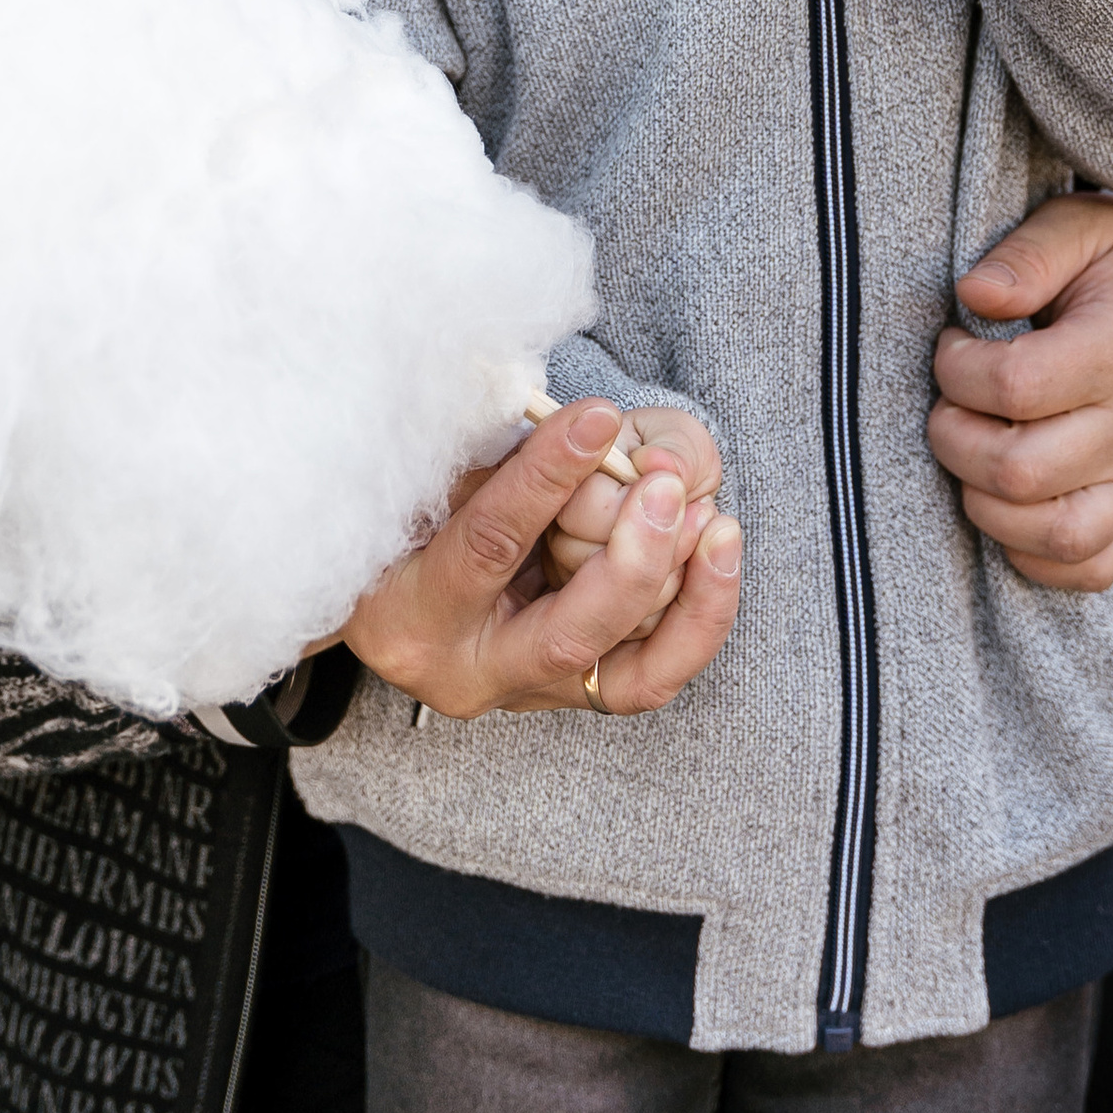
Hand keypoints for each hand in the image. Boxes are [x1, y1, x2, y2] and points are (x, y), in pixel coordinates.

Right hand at [345, 402, 742, 714]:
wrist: (395, 591)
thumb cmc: (410, 513)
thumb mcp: (432, 477)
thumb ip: (493, 457)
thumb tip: (581, 422)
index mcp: (409, 614)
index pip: (489, 544)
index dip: (547, 477)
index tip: (597, 418)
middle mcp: (466, 673)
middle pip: (569, 635)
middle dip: (632, 559)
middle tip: (667, 486)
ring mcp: (526, 694)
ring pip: (628, 674)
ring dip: (682, 591)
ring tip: (713, 521)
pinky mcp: (575, 695)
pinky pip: (653, 673)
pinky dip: (696, 615)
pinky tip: (717, 552)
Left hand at [929, 194, 1112, 588]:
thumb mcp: (1078, 224)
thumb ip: (1025, 256)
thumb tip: (973, 296)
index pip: (1015, 388)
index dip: (957, 370)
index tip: (953, 344)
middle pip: (1023, 471)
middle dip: (955, 437)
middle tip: (950, 401)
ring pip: (1057, 535)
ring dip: (986, 503)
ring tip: (972, 449)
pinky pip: (1092, 568)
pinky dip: (1035, 556)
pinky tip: (1006, 505)